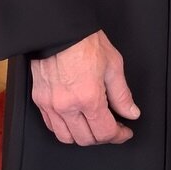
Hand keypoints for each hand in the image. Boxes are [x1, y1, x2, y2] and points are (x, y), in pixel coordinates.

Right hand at [30, 29, 139, 146]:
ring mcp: (50, 104)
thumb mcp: (113, 66)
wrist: (58, 30)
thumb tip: (131, 112)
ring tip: (94, 125)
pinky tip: (76, 119)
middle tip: (113, 127)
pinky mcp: (39, 100)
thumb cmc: (84, 42)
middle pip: (86, 139)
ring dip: (82, 136)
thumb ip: (122, 95)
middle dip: (103, 137)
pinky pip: (51, 125)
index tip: (125, 132)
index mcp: (88, 98)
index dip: (119, 136)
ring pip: (66, 137)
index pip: (104, 133)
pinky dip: (65, 128)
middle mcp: (67, 105)